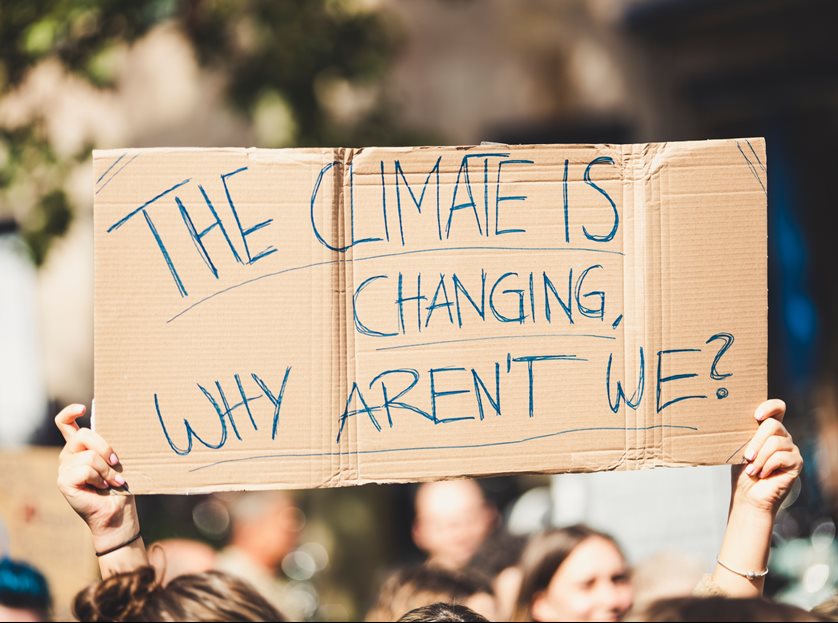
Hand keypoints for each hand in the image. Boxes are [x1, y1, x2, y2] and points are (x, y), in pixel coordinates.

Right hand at [55, 403, 138, 551]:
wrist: (118, 513)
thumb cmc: (121, 485)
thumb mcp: (117, 460)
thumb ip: (110, 445)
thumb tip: (125, 426)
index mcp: (80, 447)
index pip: (65, 423)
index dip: (70, 412)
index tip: (83, 408)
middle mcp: (68, 455)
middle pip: (83, 435)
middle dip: (105, 448)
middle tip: (117, 462)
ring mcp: (64, 469)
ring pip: (89, 456)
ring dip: (107, 469)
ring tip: (114, 480)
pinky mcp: (63, 482)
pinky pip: (85, 470)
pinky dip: (99, 478)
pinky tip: (103, 486)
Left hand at [733, 399, 802, 513]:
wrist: (749, 495)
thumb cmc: (742, 471)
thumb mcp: (740, 449)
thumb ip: (744, 434)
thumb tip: (733, 422)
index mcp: (769, 429)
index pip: (778, 408)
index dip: (769, 407)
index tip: (756, 416)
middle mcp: (782, 436)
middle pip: (773, 425)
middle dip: (756, 441)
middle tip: (747, 456)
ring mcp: (791, 448)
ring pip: (775, 442)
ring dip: (760, 457)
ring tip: (751, 469)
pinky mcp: (796, 462)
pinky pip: (781, 457)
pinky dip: (767, 466)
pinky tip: (761, 474)